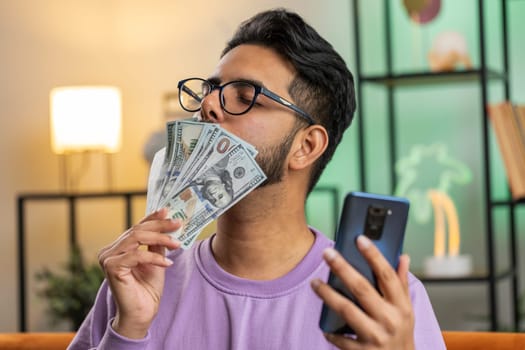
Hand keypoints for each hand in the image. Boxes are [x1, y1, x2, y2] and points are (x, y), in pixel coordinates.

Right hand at [98, 208, 180, 338]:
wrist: (142, 313)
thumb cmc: (147, 289)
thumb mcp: (156, 260)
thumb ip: (157, 243)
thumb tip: (168, 224)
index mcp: (118, 247)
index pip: (136, 227)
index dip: (152, 218)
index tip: (168, 211)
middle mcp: (110, 250)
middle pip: (137, 230)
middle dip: (160, 226)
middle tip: (178, 224)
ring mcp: (108, 258)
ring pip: (136, 238)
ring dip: (160, 239)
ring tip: (176, 244)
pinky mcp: (111, 267)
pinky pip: (136, 255)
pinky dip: (154, 257)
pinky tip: (167, 264)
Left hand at [311, 235, 414, 349]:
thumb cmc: (401, 334)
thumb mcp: (406, 310)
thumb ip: (402, 283)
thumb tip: (403, 256)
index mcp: (402, 306)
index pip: (387, 275)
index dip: (374, 255)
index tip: (360, 239)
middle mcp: (390, 320)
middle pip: (362, 288)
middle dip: (342, 268)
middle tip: (327, 253)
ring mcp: (376, 337)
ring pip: (347, 310)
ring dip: (328, 294)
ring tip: (315, 283)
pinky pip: (341, 338)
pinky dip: (331, 331)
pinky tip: (324, 325)